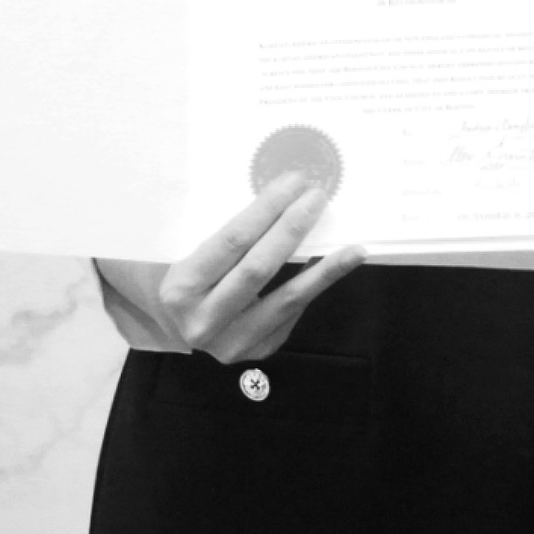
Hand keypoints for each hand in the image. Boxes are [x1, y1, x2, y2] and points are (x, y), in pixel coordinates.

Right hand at [156, 172, 363, 363]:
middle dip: (292, 228)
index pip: (232, 241)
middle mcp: (202, 321)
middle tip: (318, 197)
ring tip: (353, 247)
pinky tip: (334, 266)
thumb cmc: (190, 275)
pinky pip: (292, 313)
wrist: (181, 322)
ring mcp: (231, 343)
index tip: (294, 182)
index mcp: (180, 289)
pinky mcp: (258, 351)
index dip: (266, 209)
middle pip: (258, 269)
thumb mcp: (191, 252)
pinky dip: (314, 286)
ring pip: (286, 299)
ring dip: (324, 269)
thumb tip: (285, 194)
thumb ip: (228, 232)